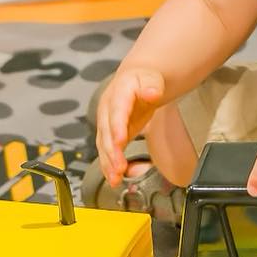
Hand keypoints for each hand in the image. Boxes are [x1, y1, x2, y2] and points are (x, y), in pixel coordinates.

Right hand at [95, 67, 166, 185]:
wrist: (135, 80)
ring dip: (108, 162)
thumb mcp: (151, 78)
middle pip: (107, 131)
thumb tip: (152, 92)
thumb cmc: (144, 79)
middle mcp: (108, 107)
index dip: (117, 126)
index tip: (120, 141)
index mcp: (119, 92)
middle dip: (111, 151)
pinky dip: (108, 164)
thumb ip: (152, 86)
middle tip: (118, 167)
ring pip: (103, 143)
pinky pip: (106, 150)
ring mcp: (106, 120)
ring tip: (115, 178)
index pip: (117, 110)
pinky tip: (112, 177)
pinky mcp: (109, 133)